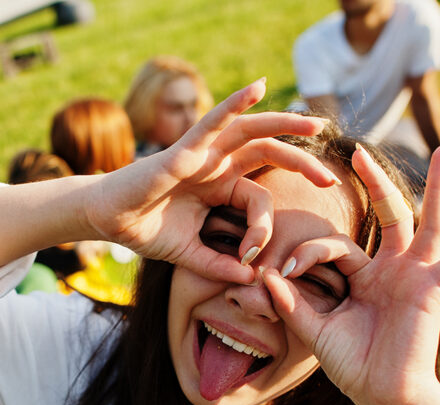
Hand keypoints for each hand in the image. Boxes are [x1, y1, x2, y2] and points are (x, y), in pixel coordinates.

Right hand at [89, 79, 339, 284]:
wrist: (109, 222)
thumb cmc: (146, 231)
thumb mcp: (192, 254)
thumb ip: (220, 265)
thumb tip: (252, 280)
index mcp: (221, 187)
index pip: (259, 196)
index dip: (263, 228)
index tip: (253, 257)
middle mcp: (216, 164)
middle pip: (268, 154)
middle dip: (302, 161)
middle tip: (330, 178)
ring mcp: (202, 153)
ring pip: (251, 131)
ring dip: (284, 124)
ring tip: (315, 125)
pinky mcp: (183, 149)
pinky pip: (214, 121)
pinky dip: (236, 103)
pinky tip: (259, 88)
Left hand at [261, 143, 439, 404]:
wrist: (382, 396)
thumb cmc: (352, 365)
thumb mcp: (315, 330)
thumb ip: (291, 303)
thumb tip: (265, 274)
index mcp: (364, 276)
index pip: (336, 246)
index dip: (308, 253)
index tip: (283, 270)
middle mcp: (393, 269)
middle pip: (388, 214)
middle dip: (375, 182)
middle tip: (358, 152)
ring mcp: (416, 275)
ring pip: (428, 220)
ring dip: (437, 184)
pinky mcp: (434, 290)